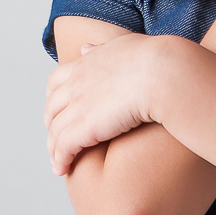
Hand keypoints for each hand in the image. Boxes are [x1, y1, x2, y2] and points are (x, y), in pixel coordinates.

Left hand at [44, 33, 158, 175]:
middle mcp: (76, 84)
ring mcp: (78, 106)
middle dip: (52, 124)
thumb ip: (102, 49)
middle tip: (57, 139)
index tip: (58, 110)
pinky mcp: (84, 127)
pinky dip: (60, 159)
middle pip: (52, 108)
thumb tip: (85, 48)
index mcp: (85, 64)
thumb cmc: (155, 59)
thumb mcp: (123, 46)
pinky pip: (63, 147)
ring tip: (58, 162)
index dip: (53, 98)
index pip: (56, 82)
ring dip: (53, 148)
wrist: (164, 73)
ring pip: (55, 131)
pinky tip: (62, 169)